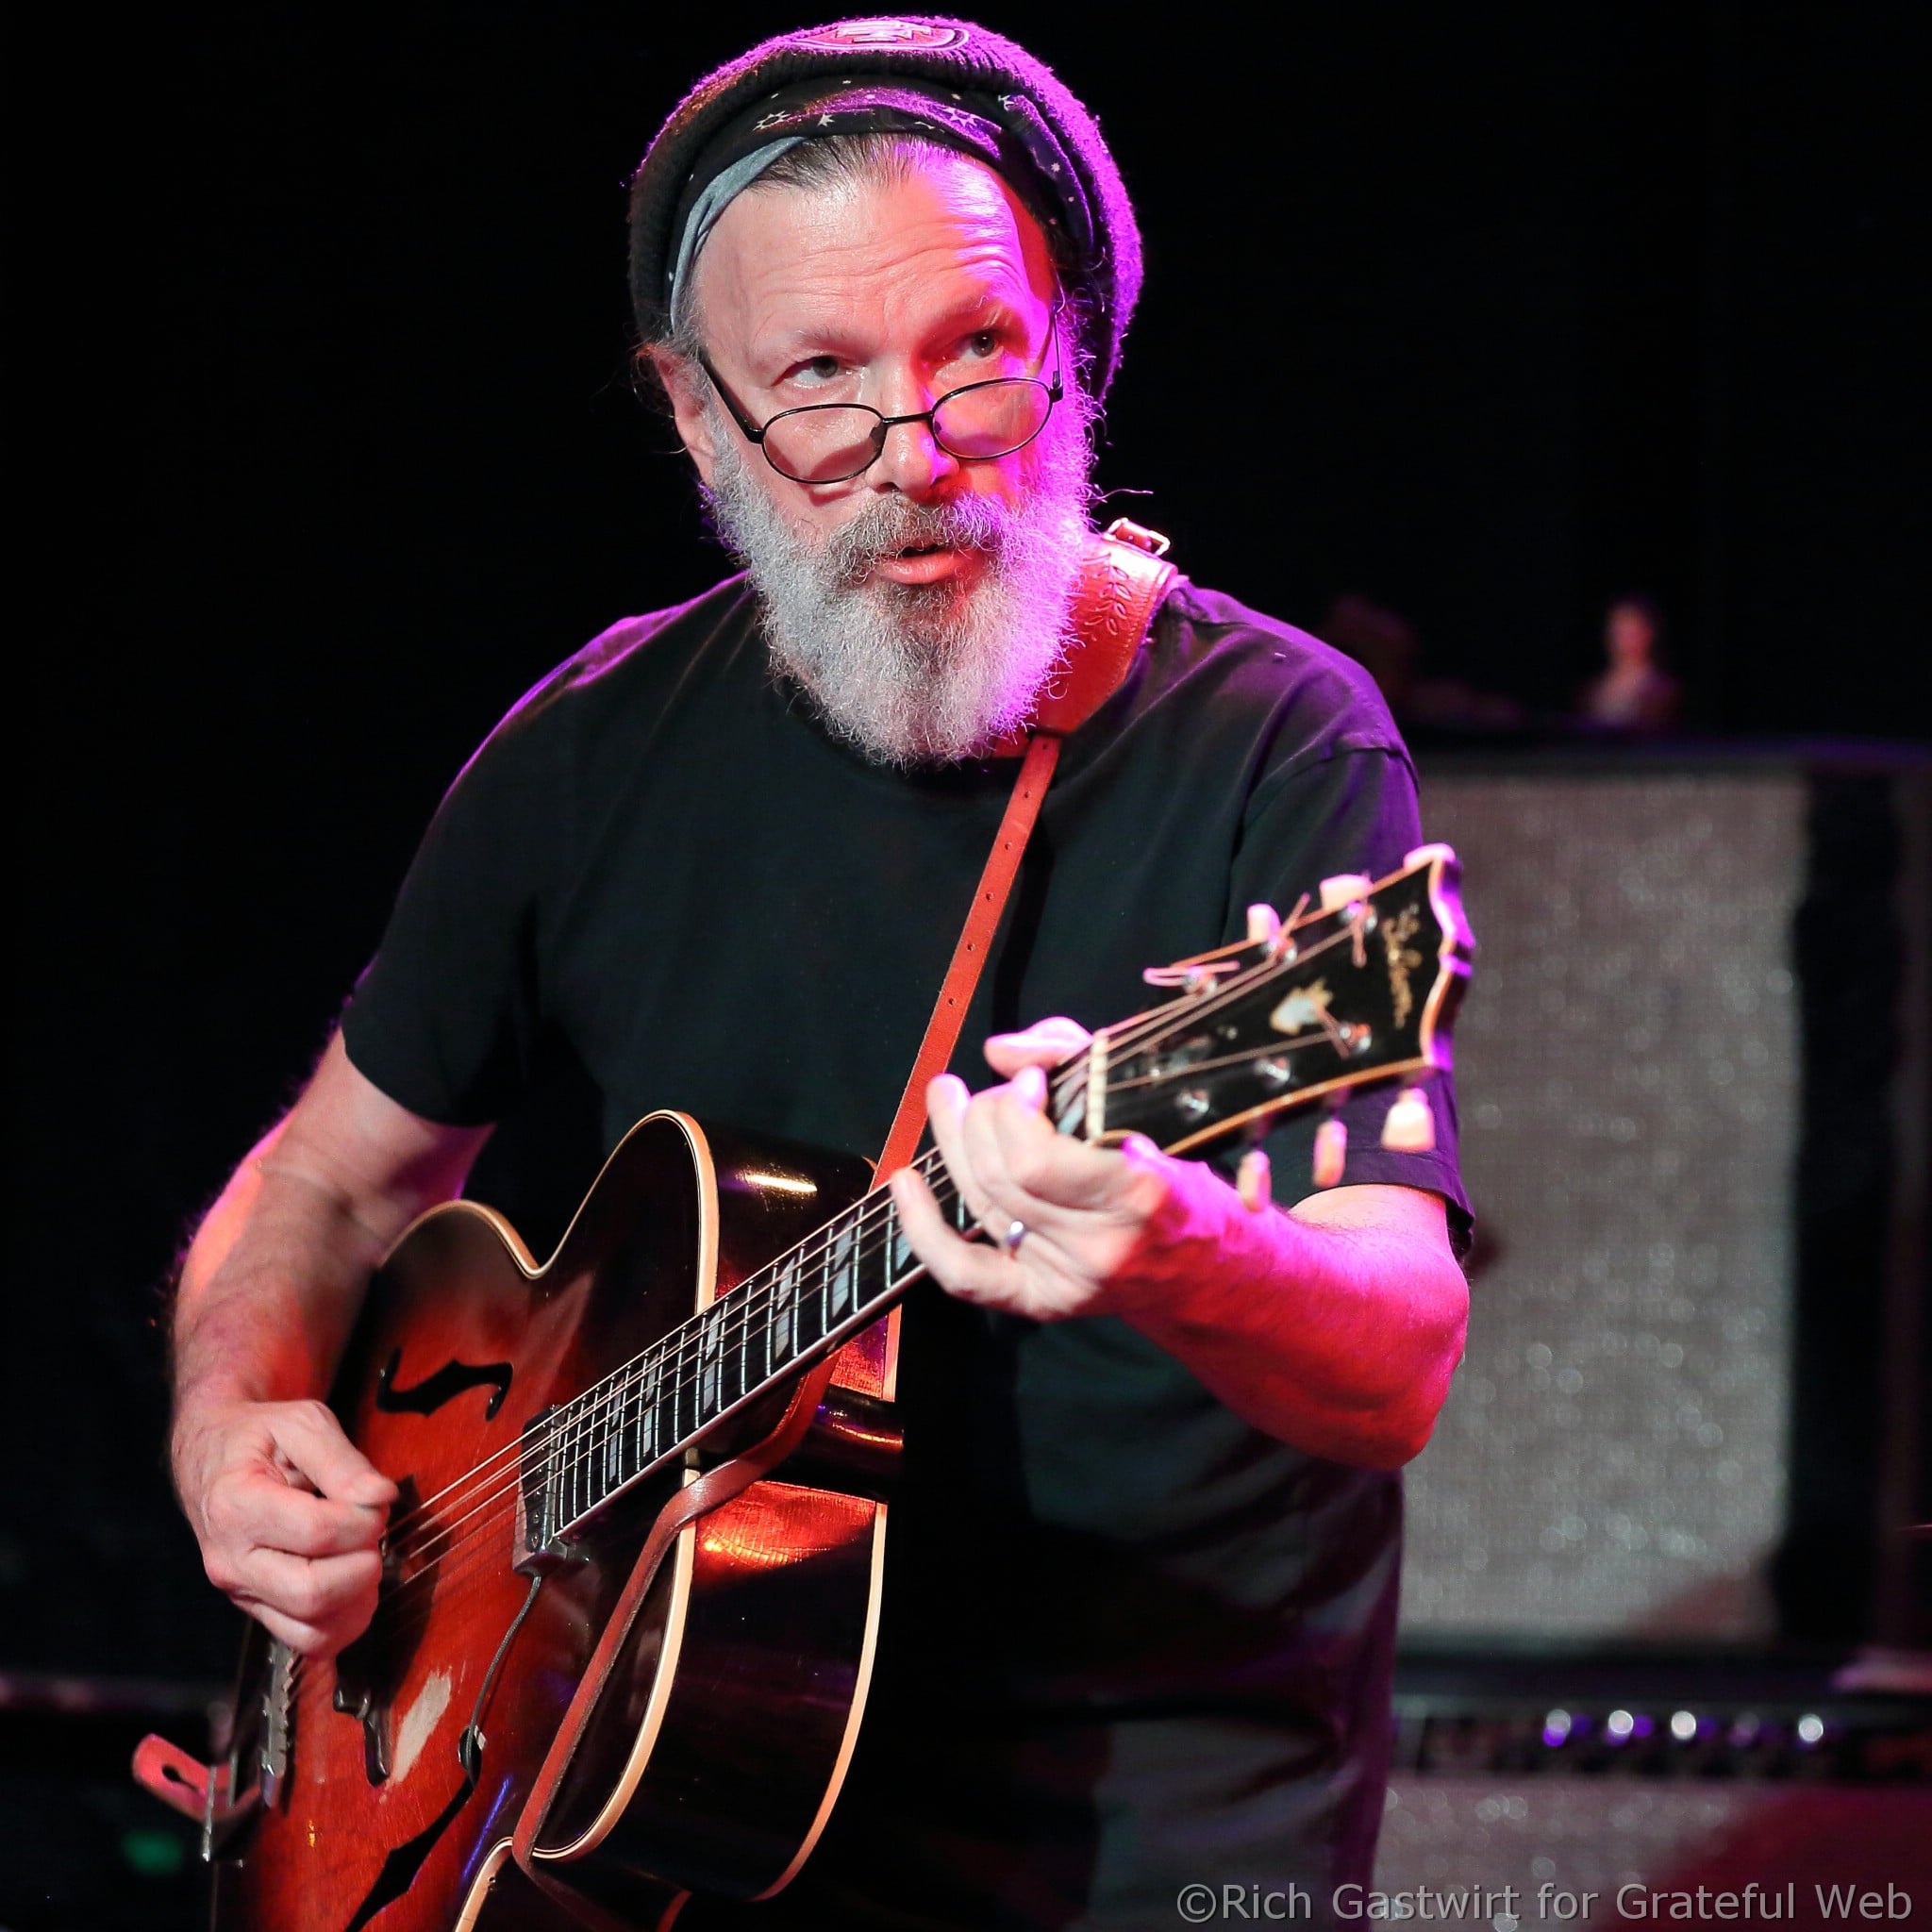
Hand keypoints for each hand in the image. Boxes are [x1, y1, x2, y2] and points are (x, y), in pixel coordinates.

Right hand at [173, 1399, 395, 1655]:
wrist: (210, 1457)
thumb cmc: (259, 1437)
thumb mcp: (301, 1423)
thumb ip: (343, 1460)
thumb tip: (381, 1498)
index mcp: (236, 1505)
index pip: (318, 1534)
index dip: (364, 1519)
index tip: (375, 1498)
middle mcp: (231, 1560)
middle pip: (313, 1593)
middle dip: (363, 1564)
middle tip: (370, 1531)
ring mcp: (241, 1592)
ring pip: (312, 1631)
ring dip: (358, 1600)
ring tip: (362, 1556)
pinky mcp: (255, 1609)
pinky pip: (306, 1641)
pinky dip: (343, 1623)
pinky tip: (354, 1585)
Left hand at [888, 1018, 1222, 1322]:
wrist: (1211, 1268)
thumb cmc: (1184, 1172)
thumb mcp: (1151, 1100)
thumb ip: (1077, 1057)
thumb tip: (1000, 1053)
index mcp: (1139, 1194)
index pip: (1036, 1161)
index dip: (1013, 1111)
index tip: (1032, 1081)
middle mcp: (1100, 1246)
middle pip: (1000, 1176)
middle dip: (983, 1115)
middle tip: (996, 1089)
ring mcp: (1067, 1279)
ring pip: (980, 1204)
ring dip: (955, 1141)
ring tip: (951, 1099)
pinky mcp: (1044, 1302)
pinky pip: (966, 1274)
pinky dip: (924, 1229)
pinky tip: (905, 1183)